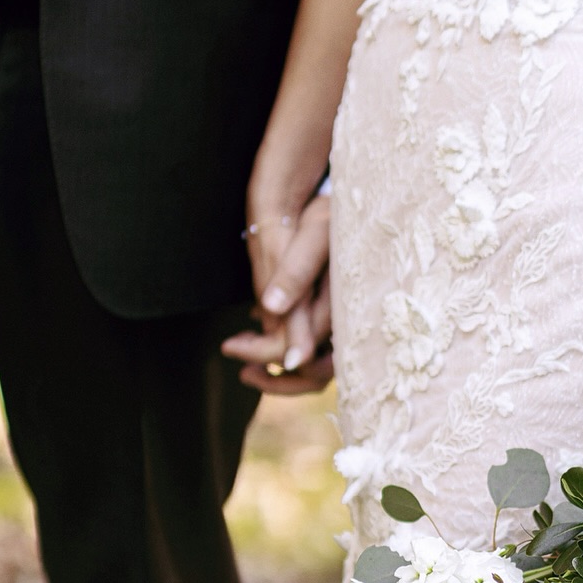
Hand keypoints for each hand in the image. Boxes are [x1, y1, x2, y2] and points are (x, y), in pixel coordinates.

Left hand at [222, 186, 333, 394]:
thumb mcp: (314, 233)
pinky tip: (264, 329)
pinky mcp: (341, 315)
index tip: (230, 347)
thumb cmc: (333, 212)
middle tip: (241, 372)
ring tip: (249, 359)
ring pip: (319, 367)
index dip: (262, 355)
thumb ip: (296, 273)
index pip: (299, 355)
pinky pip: (320, 347)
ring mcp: (346, 321)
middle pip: (314, 374)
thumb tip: (270, 309)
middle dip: (277, 379)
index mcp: (341, 306)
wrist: (353, 202)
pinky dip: (292, 347)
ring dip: (284, 369)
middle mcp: (348, 321)